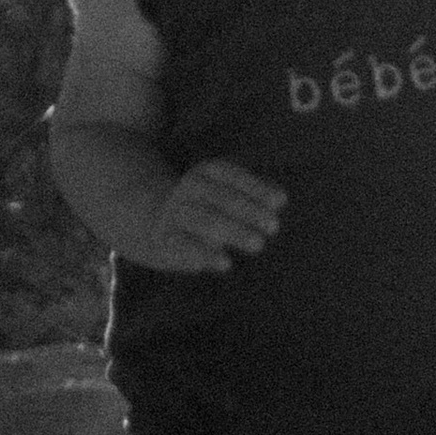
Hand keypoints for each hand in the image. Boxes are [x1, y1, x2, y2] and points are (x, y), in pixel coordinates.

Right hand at [137, 160, 284, 273]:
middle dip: (250, 212)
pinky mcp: (164, 238)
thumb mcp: (228, 191)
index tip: (281, 202)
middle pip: (223, 198)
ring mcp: (175, 211)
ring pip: (206, 220)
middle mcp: (189, 187)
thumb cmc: (208, 204)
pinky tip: (226, 263)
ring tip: (259, 244)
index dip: (257, 188)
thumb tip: (281, 200)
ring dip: (234, 231)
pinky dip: (205, 254)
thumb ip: (255, 193)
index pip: (234, 176)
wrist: (154, 219)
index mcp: (207, 171)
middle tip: (274, 227)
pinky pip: (185, 245)